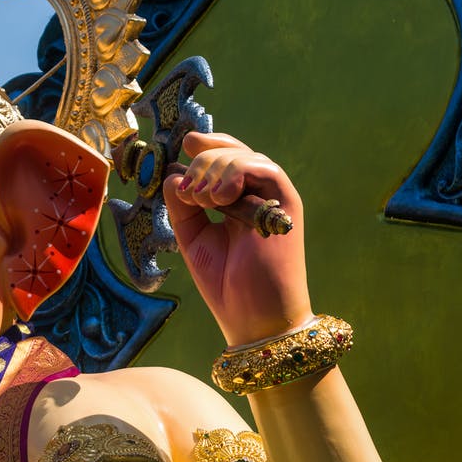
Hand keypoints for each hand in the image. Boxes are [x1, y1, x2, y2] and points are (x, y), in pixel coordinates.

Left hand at [162, 132, 313, 345]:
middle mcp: (258, 195)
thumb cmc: (225, 282)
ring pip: (246, 157)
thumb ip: (181, 205)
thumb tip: (174, 173)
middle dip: (204, 161)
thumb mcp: (192, 236)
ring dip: (216, 169)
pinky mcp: (287, 205)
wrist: (252, 316)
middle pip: (233, 152)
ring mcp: (274, 198)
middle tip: (191, 193)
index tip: (186, 146)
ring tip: (202, 201)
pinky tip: (217, 199)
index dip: (208, 145)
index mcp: (238, 201)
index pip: (227, 158)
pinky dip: (236, 174)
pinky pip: (264, 169)